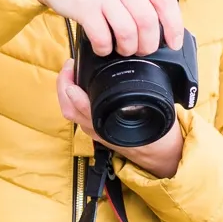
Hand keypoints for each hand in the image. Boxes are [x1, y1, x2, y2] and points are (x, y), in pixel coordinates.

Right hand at [2, 0, 183, 56]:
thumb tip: (159, 20)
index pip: (165, 0)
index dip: (174, 25)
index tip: (173, 43)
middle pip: (148, 21)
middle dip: (149, 43)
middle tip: (143, 50)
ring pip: (128, 31)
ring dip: (128, 48)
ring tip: (123, 50)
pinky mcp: (83, 6)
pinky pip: (103, 37)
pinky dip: (105, 48)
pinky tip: (102, 47)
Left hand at [57, 61, 183, 178]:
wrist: (159, 155)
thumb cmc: (158, 135)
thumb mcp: (155, 112)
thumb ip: (144, 97)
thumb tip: (138, 73)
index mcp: (109, 126)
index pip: (82, 109)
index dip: (72, 90)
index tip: (72, 70)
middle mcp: (97, 129)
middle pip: (69, 109)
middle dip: (63, 85)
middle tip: (69, 66)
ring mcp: (94, 130)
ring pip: (71, 112)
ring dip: (65, 92)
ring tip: (71, 72)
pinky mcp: (96, 129)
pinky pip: (77, 114)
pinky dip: (71, 99)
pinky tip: (77, 86)